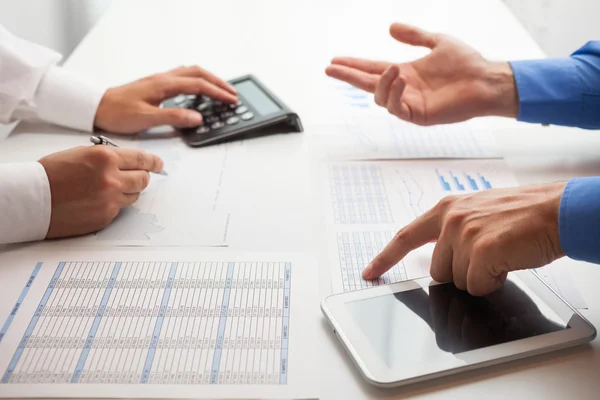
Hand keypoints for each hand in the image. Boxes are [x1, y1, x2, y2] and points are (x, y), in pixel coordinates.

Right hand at [38, 146, 163, 238]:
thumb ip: (107, 157)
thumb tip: (126, 162)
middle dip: (142, 176)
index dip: (153, 162)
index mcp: (106, 158)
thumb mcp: (81, 153)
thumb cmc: (51, 173)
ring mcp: (110, 200)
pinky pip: (119, 209)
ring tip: (108, 188)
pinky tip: (97, 201)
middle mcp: (112, 179)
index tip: (159, 164)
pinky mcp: (106, 217)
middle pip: (143, 179)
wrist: (33, 199)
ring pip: (134, 195)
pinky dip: (113, 204)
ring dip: (127, 190)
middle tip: (137, 176)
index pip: (141, 159)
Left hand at [94, 65, 237, 133]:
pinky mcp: (157, 85)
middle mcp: (164, 78)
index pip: (198, 85)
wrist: (97, 107)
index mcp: (164, 84)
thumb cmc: (117, 112)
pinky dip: (198, 81)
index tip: (231, 100)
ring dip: (209, 80)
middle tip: (232, 94)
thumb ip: (174, 117)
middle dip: (218, 83)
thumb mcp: (147, 118)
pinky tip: (199, 90)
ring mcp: (160, 80)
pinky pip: (183, 77)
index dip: (217, 92)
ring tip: (221, 90)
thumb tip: (197, 117)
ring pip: (192, 73)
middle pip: (199, 73)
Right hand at [325, 23, 517, 124]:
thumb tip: (391, 27)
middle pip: (367, 84)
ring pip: (379, 97)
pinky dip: (394, 93)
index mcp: (405, 73)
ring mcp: (409, 103)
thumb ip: (415, 36)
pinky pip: (396, 107)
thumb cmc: (467, 64)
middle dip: (349, 76)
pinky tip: (401, 79)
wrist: (486, 80)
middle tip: (331, 69)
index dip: (354, 65)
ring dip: (382, 82)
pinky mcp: (418, 115)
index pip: (372, 69)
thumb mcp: (437, 41)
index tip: (335, 60)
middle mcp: (403, 89)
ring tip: (394, 69)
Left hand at [362, 182, 565, 295]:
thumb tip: (441, 260)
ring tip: (501, 254)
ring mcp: (463, 234)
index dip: (386, 257)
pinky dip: (493, 283)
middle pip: (437, 270)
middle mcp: (450, 219)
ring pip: (457, 281)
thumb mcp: (478, 213)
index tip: (369, 272)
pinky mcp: (481, 250)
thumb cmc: (523, 214)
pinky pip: (476, 287)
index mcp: (446, 209)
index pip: (405, 236)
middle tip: (489, 256)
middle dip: (461, 272)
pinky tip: (507, 263)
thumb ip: (453, 231)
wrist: (556, 211)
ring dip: (479, 277)